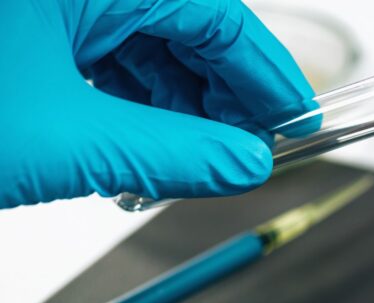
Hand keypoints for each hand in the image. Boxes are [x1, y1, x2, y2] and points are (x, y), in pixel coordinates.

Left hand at [0, 0, 313, 207]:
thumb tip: (245, 165)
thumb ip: (172, 153)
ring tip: (190, 164)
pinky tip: (140, 151)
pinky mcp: (25, 34)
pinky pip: (99, 60)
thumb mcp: (69, 139)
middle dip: (219, 97)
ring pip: (141, 47)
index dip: (264, 73)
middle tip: (247, 152)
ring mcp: (46, 9)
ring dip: (174, 110)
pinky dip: (129, 108)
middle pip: (182, 28)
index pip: (215, 14)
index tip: (296, 119)